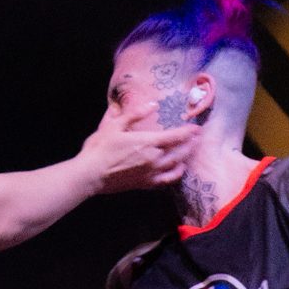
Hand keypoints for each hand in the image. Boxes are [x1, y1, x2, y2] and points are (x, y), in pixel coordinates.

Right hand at [78, 107, 192, 197]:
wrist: (90, 175)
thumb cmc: (100, 148)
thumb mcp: (114, 125)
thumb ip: (135, 114)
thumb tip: (152, 104)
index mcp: (147, 142)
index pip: (174, 136)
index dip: (187, 132)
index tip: (197, 128)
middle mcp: (154, 159)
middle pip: (179, 151)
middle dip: (190, 144)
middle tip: (199, 138)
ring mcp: (151, 173)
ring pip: (176, 166)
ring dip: (186, 157)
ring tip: (191, 152)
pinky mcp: (145, 184)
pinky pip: (167, 180)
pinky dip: (175, 174)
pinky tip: (178, 170)